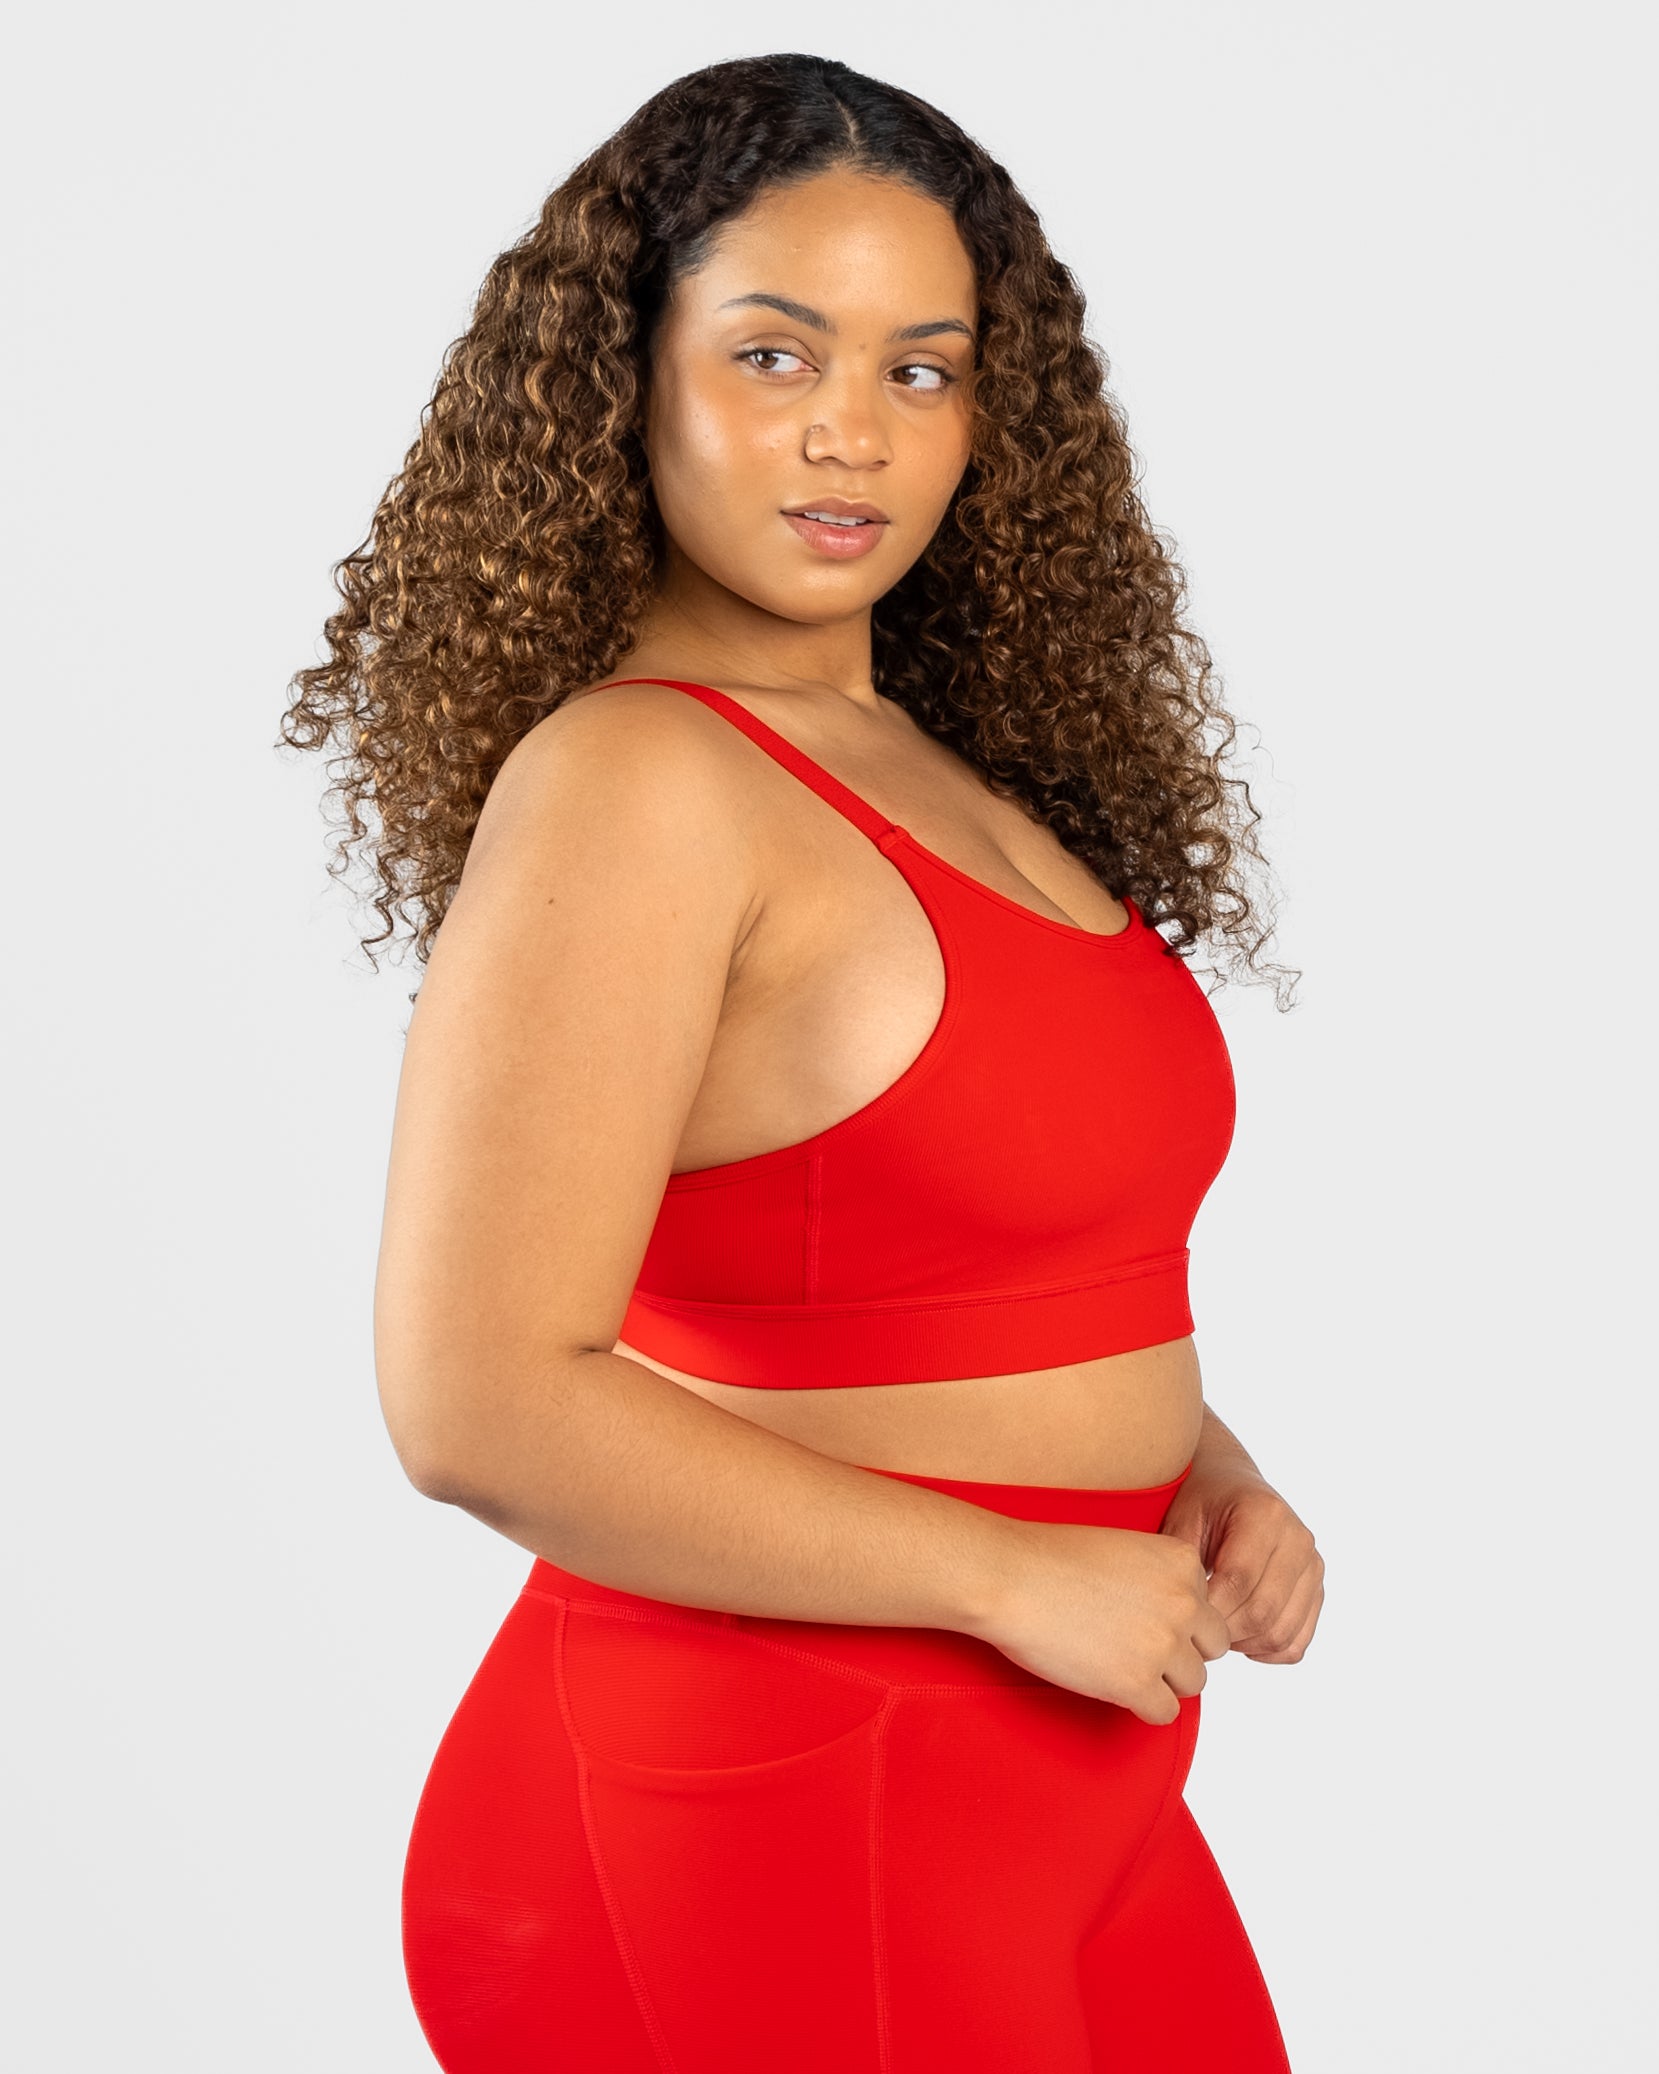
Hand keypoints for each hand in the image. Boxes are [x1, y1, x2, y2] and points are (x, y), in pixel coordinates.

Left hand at [1160, 1458, 1324, 1663]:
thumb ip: (1182, 1562)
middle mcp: (1298, 1538)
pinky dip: (1267, 1651)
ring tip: (1216, 1632)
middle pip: (1263, 1611)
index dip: (1210, 1609)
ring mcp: (1312, 1565)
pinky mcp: (1316, 1589)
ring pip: (1282, 1633)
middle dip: (1224, 1632)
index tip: (1185, 1618)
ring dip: (1244, 1644)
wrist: (1232, 1483)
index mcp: (1265, 1514)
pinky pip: (1297, 1641)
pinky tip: (1241, 1637)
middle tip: (1196, 1632)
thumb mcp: (1182, 1518)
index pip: (1239, 1580)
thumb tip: (1185, 1616)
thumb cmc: (1202, 1500)